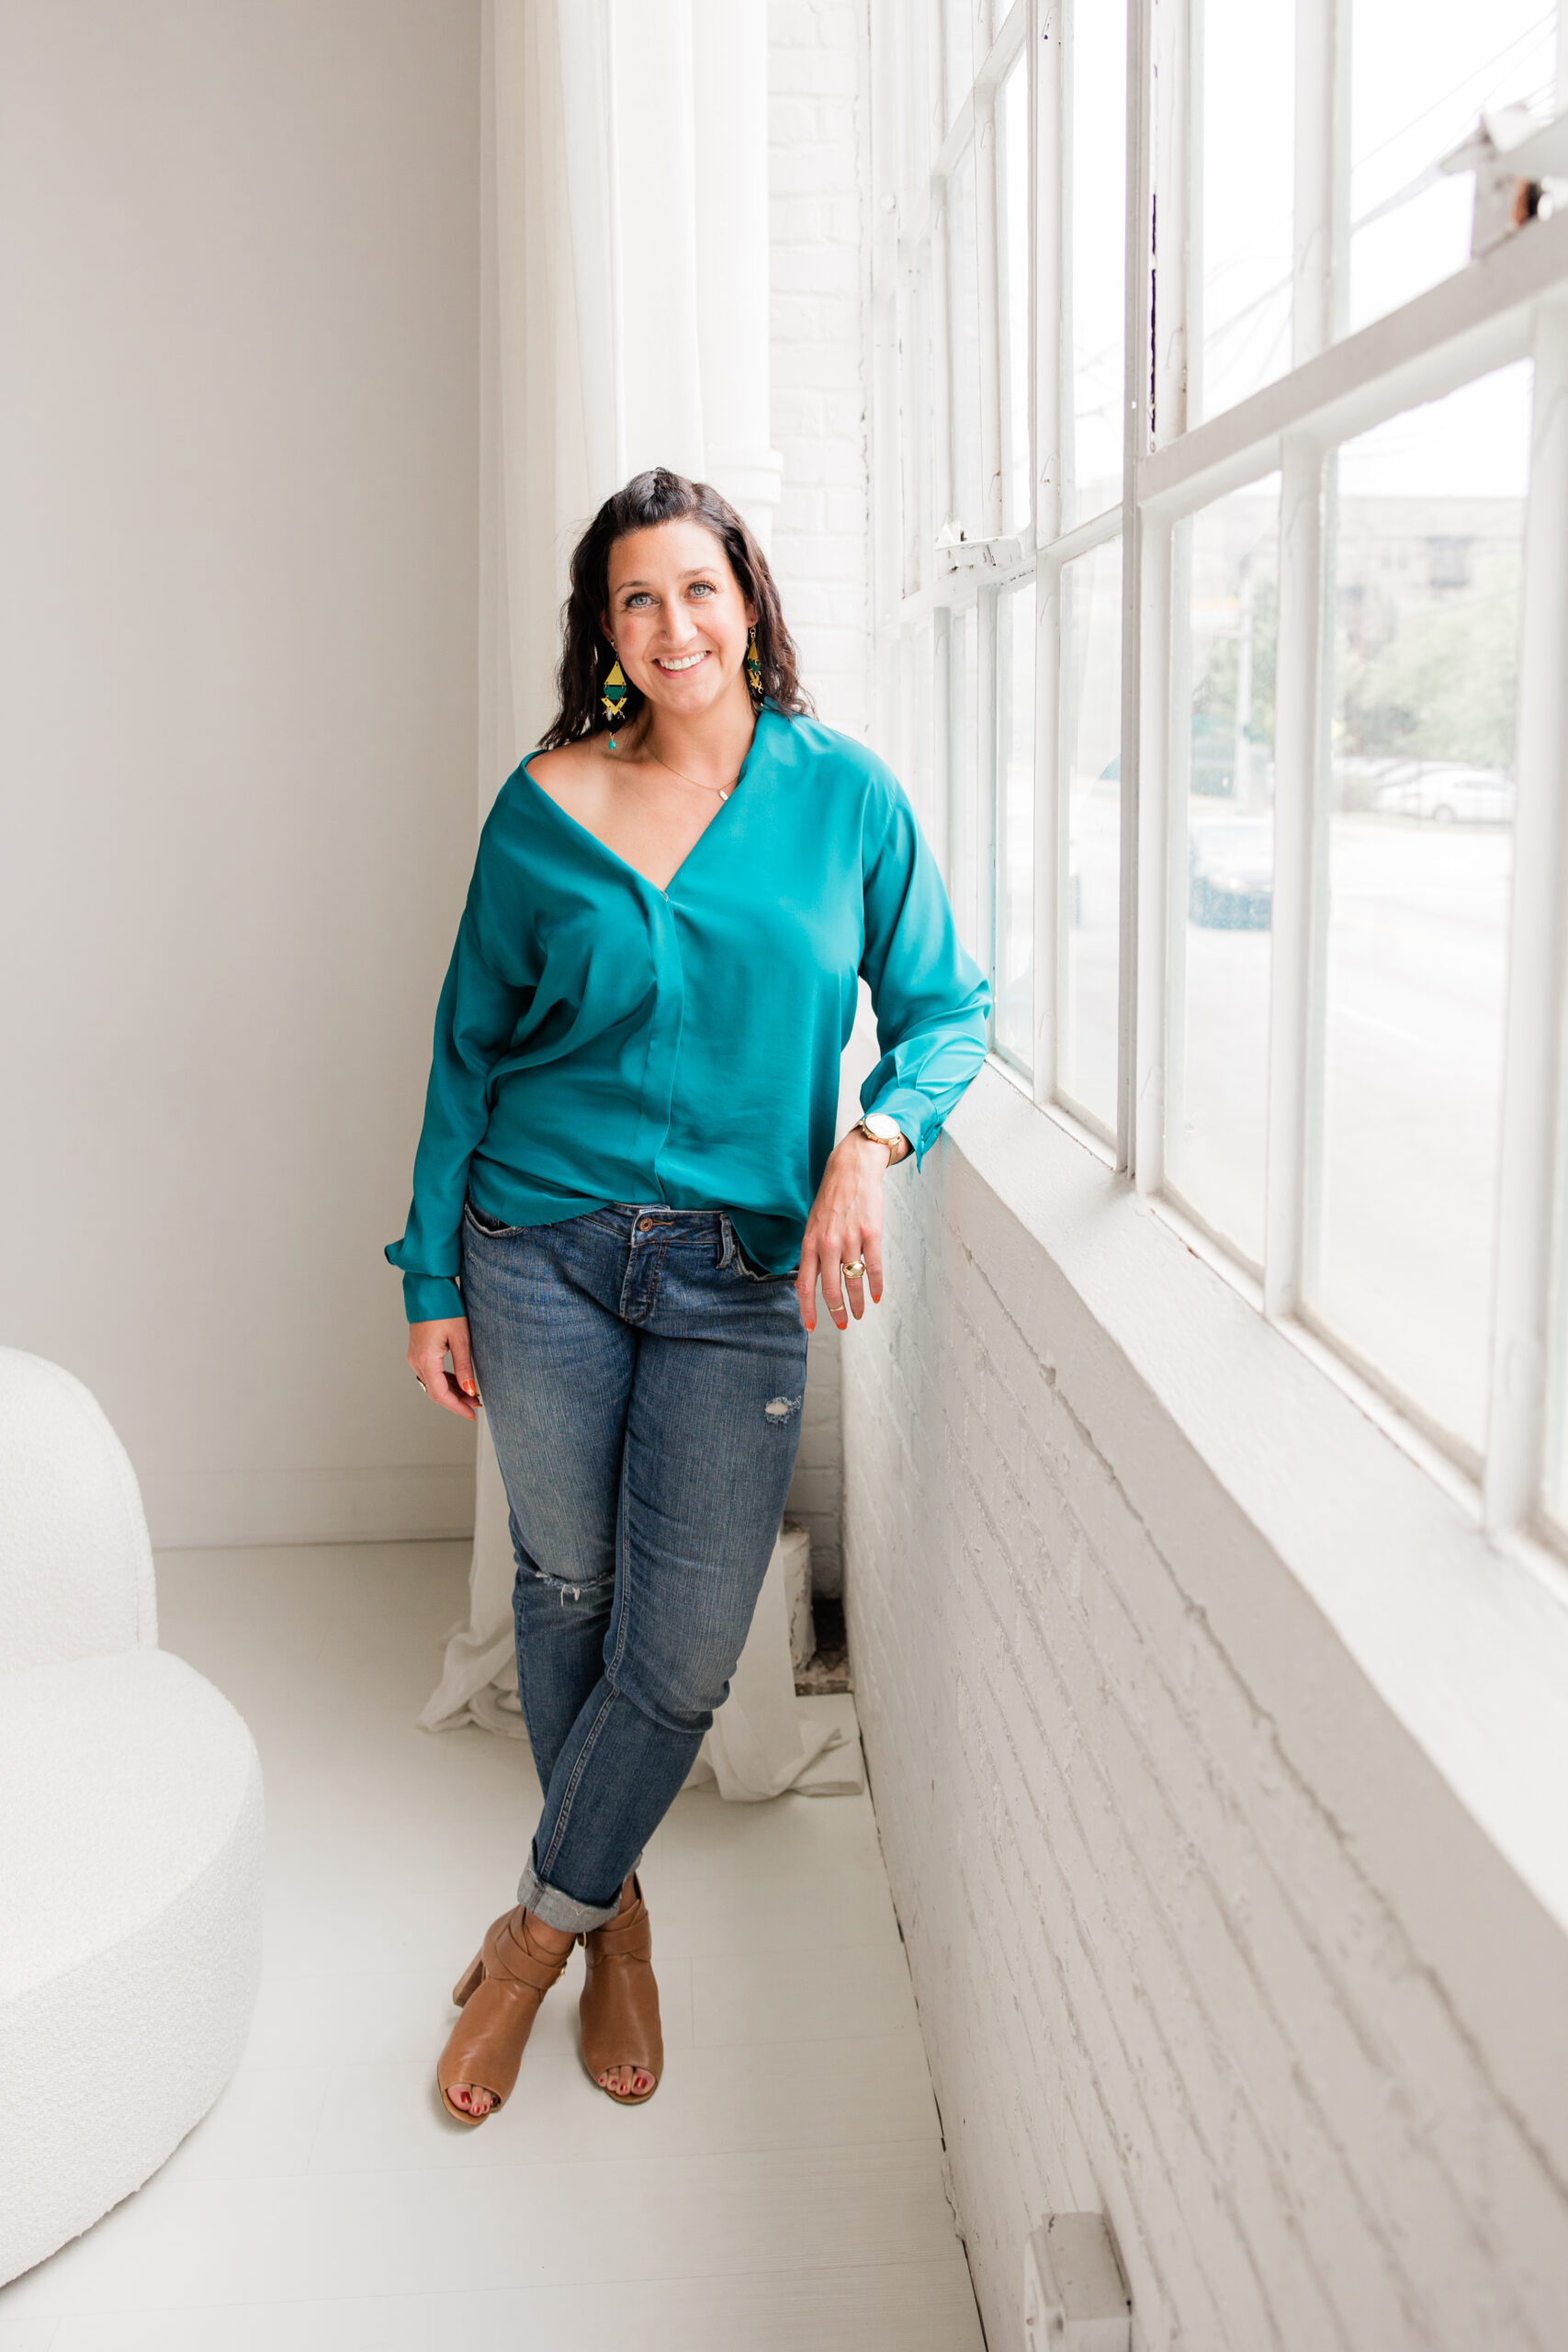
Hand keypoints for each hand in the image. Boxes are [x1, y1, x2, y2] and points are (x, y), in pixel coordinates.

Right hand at [407, 1315, 480, 1419]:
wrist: (429, 1287)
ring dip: (451, 1391)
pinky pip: (430, 1373)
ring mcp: (415, 1355)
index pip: (440, 1394)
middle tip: (475, 1405)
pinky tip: (459, 1381)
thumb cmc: (445, 1307)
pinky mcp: (418, 1350)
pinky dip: (444, 1380)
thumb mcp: (461, 1338)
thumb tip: (469, 1389)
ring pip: (432, 1383)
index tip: (471, 1413)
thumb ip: (464, 1366)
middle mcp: (416, 1360)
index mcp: (426, 1359)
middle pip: (435, 1391)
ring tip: (471, 1394)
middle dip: (456, 1401)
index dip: (456, 1407)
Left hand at [796, 1131, 893, 1332]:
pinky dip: (876, 1286)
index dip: (808, 1309)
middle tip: (843, 1323)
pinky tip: (876, 1295)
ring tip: (860, 1312)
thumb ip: (811, 1253)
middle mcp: (827, 1243)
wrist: (851, 1170)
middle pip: (830, 1289)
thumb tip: (809, 1283)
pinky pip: (873, 1267)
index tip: (812, 1326)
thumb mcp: (812, 1225)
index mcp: (810, 1243)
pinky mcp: (871, 1233)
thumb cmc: (830, 1199)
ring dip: (858, 1302)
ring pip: (853, 1281)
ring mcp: (850, 1239)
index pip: (804, 1284)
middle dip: (837, 1312)